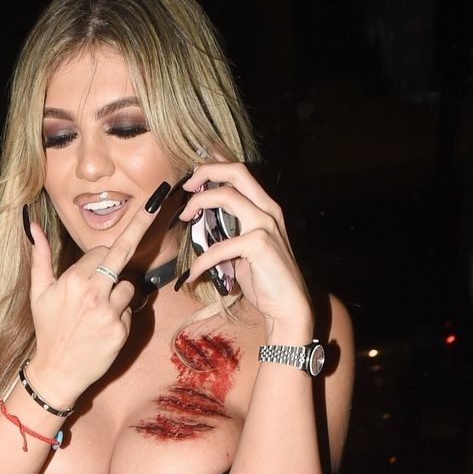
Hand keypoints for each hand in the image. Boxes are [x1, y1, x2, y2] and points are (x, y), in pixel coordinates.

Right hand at [25, 183, 178, 404]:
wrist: (57, 372)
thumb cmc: (48, 330)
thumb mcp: (39, 292)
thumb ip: (40, 256)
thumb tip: (31, 224)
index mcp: (74, 279)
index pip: (101, 251)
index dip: (101, 256)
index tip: (100, 259)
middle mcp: (94, 292)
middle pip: (122, 253)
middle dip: (139, 226)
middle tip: (158, 198)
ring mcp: (110, 312)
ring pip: (130, 286)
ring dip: (120, 292)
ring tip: (99, 312)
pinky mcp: (122, 331)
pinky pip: (130, 311)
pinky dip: (122, 315)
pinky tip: (104, 328)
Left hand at [176, 162, 313, 335]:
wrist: (288, 307)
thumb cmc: (267, 280)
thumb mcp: (246, 250)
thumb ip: (230, 232)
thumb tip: (204, 224)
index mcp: (267, 208)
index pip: (242, 174)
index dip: (217, 166)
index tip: (194, 175)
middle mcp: (269, 210)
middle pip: (237, 172)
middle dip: (207, 171)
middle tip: (187, 185)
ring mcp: (265, 225)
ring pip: (227, 196)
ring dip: (199, 203)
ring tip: (184, 216)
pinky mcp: (259, 244)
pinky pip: (220, 246)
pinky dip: (201, 260)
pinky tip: (191, 274)